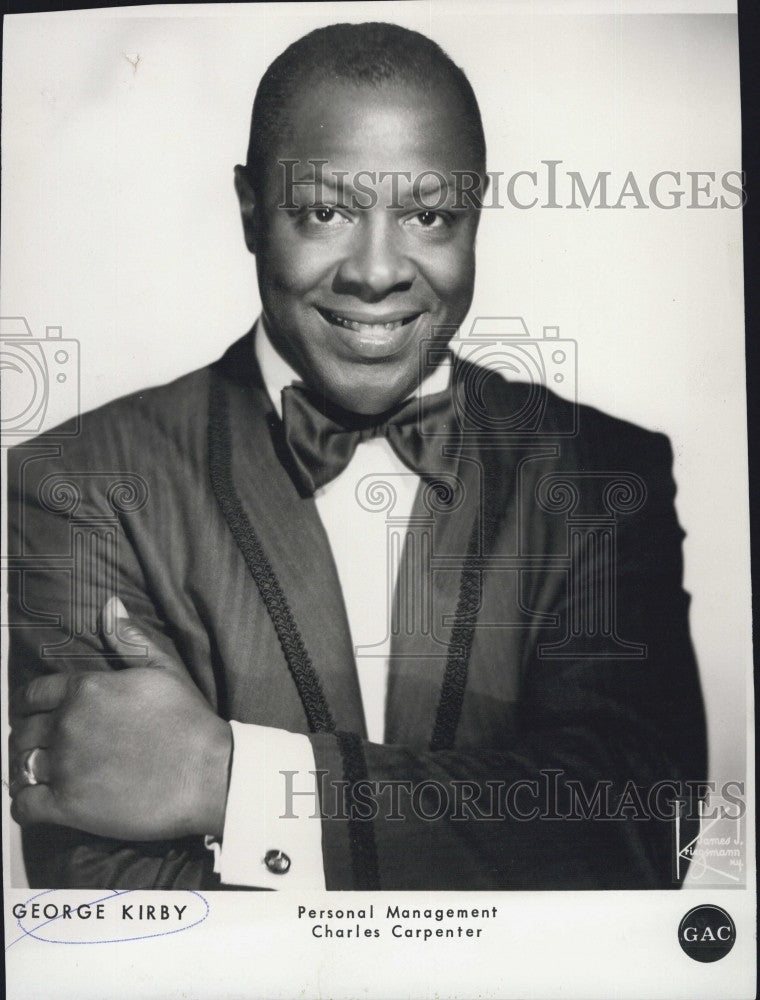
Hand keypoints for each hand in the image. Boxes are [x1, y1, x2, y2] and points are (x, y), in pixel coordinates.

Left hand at [9, 597, 231, 840]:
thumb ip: (130, 639)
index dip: (31, 705)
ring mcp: (66, 765)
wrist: (208, 772)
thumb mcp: (164, 669)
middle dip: (29, 738)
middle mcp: (68, 724)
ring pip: (19, 766)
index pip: (32, 694)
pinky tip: (39, 803)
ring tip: (42, 774)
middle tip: (44, 748)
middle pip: (22, 731)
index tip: (38, 715)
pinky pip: (23, 806)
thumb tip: (109, 606)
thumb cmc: (189, 721)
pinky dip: (24, 805)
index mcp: (86, 689)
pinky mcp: (68, 805)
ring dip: (26, 769)